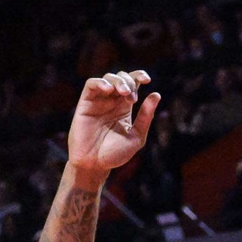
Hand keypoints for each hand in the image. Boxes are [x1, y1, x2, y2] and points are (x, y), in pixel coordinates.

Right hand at [65, 70, 157, 184]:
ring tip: (124, 93)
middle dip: (129, 81)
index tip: (147, 80)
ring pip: (107, 78)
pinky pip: (90, 85)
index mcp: (124, 107)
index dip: (139, 76)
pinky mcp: (85, 104)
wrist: (94, 165)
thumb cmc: (115, 154)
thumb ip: (145, 116)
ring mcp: (98, 102)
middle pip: (121, 78)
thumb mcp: (136, 136)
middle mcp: (112, 101)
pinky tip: (109, 90)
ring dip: (117, 81)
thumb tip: (156, 94)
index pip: (133, 84)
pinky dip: (100, 82)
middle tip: (131, 97)